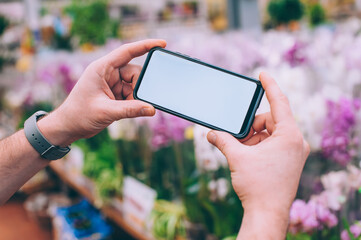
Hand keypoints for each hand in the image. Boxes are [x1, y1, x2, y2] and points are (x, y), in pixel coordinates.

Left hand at [38, 39, 166, 145]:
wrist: (69, 127)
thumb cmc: (80, 115)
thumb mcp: (106, 111)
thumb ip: (130, 110)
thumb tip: (152, 109)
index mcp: (102, 68)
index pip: (127, 51)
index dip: (145, 46)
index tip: (162, 44)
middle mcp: (108, 73)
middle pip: (135, 73)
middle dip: (139, 87)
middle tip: (139, 101)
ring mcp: (112, 83)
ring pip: (135, 86)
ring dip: (135, 98)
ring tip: (125, 110)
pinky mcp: (115, 94)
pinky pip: (132, 95)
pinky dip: (133, 103)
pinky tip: (125, 112)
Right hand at [207, 72, 309, 238]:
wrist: (267, 213)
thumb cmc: (258, 186)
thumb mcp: (237, 157)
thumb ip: (223, 140)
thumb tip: (210, 132)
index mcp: (289, 136)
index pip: (279, 102)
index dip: (269, 86)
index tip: (262, 74)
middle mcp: (295, 141)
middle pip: (269, 120)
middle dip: (250, 126)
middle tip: (236, 137)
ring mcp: (293, 151)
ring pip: (269, 132)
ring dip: (252, 138)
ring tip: (240, 151)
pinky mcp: (288, 160)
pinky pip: (271, 143)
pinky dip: (257, 145)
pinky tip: (246, 156)